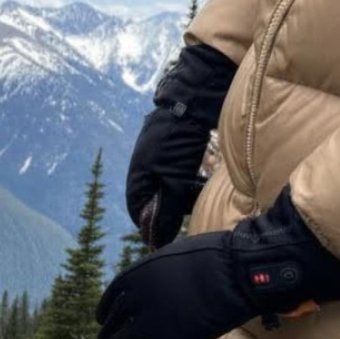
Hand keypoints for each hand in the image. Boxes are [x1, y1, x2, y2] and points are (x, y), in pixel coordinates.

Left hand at [94, 189, 339, 338]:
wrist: (236, 273)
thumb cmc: (214, 260)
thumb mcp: (172, 257)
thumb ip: (155, 275)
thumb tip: (152, 287)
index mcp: (135, 276)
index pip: (111, 300)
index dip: (105, 314)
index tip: (102, 322)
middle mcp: (135, 300)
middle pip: (111, 324)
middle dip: (105, 338)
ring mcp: (149, 323)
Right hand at [126, 44, 237, 248]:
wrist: (192, 100)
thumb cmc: (179, 143)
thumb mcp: (174, 181)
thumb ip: (167, 211)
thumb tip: (158, 238)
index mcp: (137, 176)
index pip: (138, 210)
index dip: (151, 225)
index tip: (168, 234)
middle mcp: (144, 167)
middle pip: (154, 199)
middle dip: (171, 208)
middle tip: (189, 211)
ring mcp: (158, 156)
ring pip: (168, 185)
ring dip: (182, 193)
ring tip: (198, 193)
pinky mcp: (173, 147)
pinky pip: (178, 172)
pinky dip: (188, 179)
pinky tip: (202, 178)